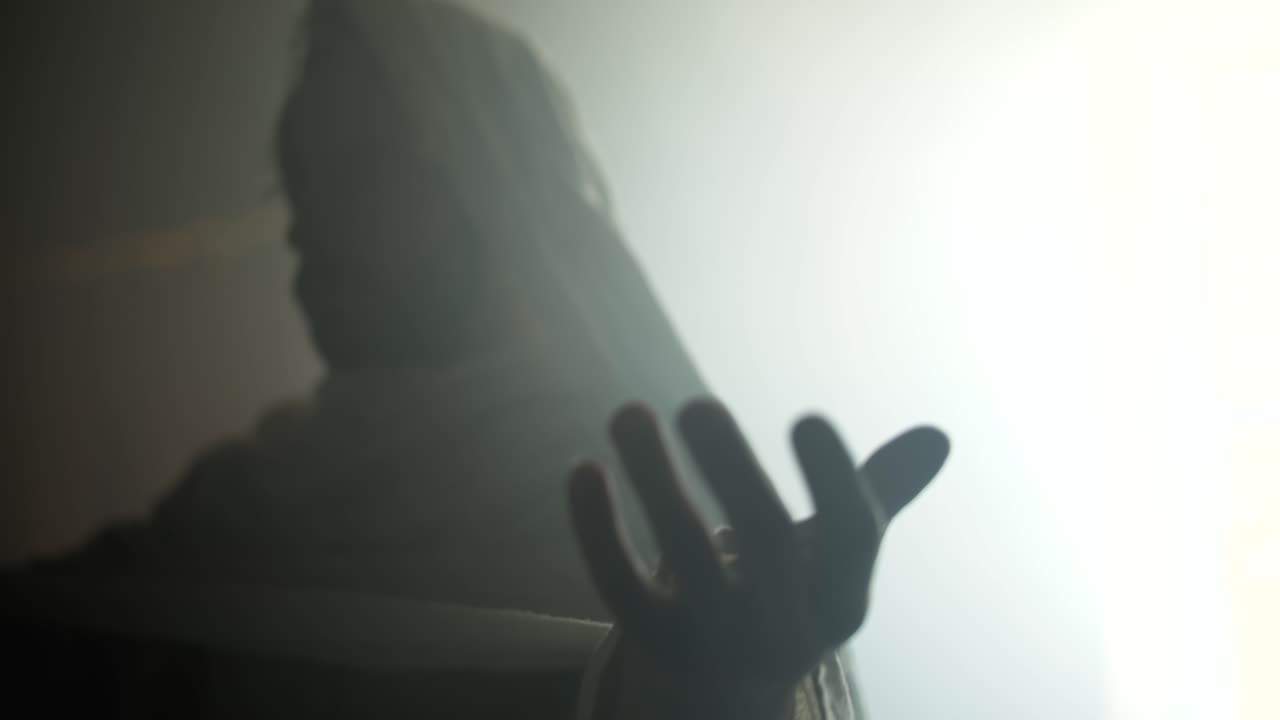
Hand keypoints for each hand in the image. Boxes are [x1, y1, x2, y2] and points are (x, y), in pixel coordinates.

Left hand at [568, 398, 948, 718]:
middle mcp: (787, 628)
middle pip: (767, 547)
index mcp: (842, 599)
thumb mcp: (835, 561)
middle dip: (734, 473)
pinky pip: (622, 591)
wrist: (724, 702)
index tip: (805, 418)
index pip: (851, 540)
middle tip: (698, 405)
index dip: (832, 481)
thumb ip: (878, 494)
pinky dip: (598, 532)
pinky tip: (583, 468)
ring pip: (687, 561)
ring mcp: (718, 644)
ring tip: (629, 412)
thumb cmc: (788, 601)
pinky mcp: (654, 648)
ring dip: (657, 482)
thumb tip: (938, 436)